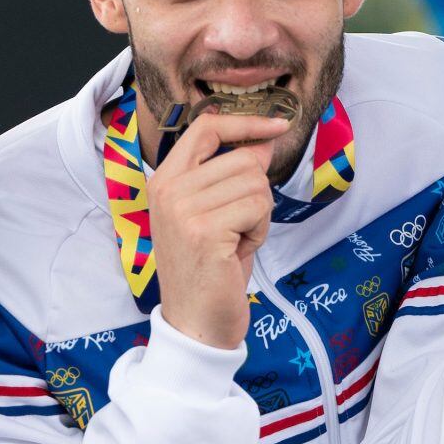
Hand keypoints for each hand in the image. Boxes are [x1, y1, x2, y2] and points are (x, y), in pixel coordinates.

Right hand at [150, 112, 279, 349]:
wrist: (196, 322)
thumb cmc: (210, 269)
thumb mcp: (217, 214)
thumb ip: (231, 176)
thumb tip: (263, 142)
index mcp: (165, 180)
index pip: (206, 128)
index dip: (245, 122)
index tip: (278, 124)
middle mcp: (168, 188)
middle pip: (243, 159)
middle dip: (257, 194)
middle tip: (239, 228)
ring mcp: (182, 208)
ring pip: (255, 183)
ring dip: (259, 215)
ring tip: (236, 241)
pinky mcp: (204, 228)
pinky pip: (258, 207)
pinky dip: (260, 230)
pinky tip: (239, 251)